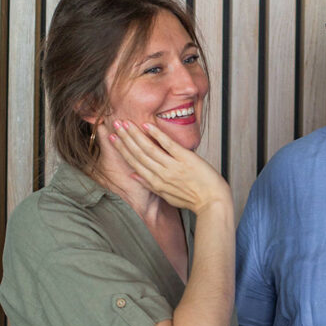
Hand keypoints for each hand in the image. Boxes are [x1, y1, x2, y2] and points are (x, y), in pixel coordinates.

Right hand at [107, 120, 230, 212]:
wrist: (213, 202)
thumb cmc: (192, 199)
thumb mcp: (167, 196)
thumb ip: (149, 185)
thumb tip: (133, 176)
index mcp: (155, 183)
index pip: (134, 163)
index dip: (122, 150)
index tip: (113, 138)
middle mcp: (161, 174)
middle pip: (138, 154)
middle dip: (125, 138)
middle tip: (116, 123)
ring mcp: (173, 166)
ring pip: (149, 148)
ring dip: (136, 135)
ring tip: (126, 123)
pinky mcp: (185, 159)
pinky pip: (168, 145)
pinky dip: (157, 135)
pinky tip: (147, 125)